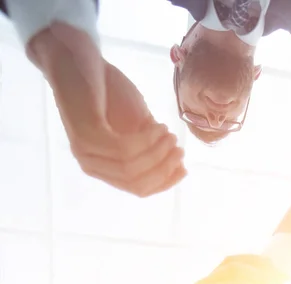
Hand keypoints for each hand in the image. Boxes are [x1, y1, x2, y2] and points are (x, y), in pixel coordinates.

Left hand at [28, 23, 185, 195]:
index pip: (138, 189)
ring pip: (131, 169)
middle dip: (163, 168)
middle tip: (179, 148)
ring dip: (157, 152)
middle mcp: (92, 166)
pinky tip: (156, 126)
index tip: (184, 168)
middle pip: (136, 183)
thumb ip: (151, 145)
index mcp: (104, 168)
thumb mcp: (136, 123)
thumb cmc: (107, 89)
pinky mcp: (85, 134)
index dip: (164, 183)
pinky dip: (145, 140)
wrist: (76, 57)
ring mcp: (86, 152)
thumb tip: (177, 164)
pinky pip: (123, 149)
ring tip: (169, 133)